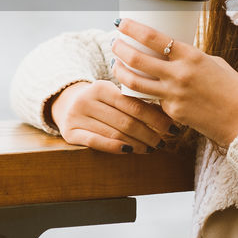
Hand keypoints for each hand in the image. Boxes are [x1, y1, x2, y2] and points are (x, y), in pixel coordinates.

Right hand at [48, 79, 178, 153]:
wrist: (65, 103)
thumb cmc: (100, 101)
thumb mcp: (113, 94)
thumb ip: (133, 100)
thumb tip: (167, 113)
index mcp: (101, 87)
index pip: (133, 105)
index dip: (155, 118)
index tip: (171, 127)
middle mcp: (87, 99)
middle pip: (125, 121)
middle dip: (149, 133)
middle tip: (163, 142)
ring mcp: (77, 116)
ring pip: (114, 133)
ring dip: (136, 143)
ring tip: (151, 148)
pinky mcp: (69, 133)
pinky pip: (95, 142)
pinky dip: (114, 147)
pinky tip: (129, 150)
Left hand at [111, 18, 237, 148]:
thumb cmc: (234, 89)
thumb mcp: (213, 63)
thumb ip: (191, 58)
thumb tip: (174, 54)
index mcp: (191, 56)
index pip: (153, 38)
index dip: (132, 29)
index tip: (121, 23)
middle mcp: (179, 75)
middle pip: (137, 59)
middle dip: (120, 48)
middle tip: (114, 43)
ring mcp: (174, 95)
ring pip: (135, 82)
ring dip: (120, 71)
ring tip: (116, 64)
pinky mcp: (172, 113)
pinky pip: (151, 100)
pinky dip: (142, 93)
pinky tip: (136, 88)